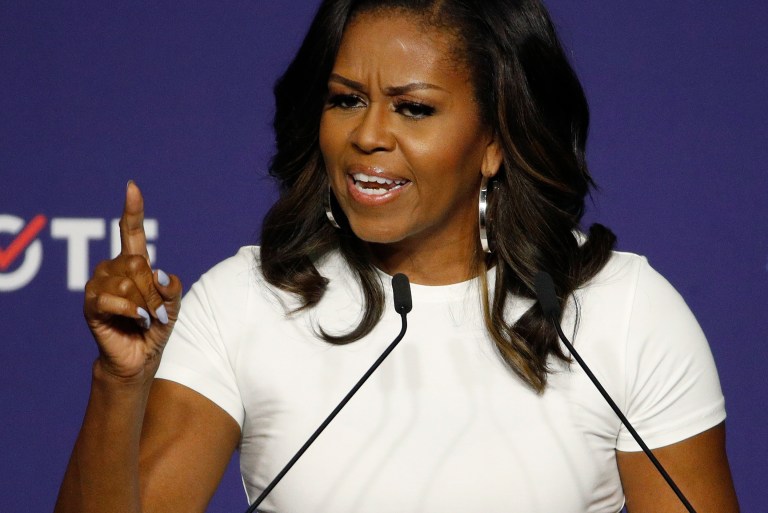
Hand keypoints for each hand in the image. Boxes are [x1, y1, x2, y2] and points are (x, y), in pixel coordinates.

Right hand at [83, 181, 181, 379]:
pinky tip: (135, 321)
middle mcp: (113, 269)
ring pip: (128, 283)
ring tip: (144, 318)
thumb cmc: (155, 328)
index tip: (132, 186)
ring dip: (145, 305)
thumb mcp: (173, 306)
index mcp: (133, 263)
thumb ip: (172, 288)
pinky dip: (133, 313)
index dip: (133, 210)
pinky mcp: (91, 305)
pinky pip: (116, 299)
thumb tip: (160, 274)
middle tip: (154, 310)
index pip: (132, 231)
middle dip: (153, 291)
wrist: (140, 358)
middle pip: (137, 263)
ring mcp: (99, 285)